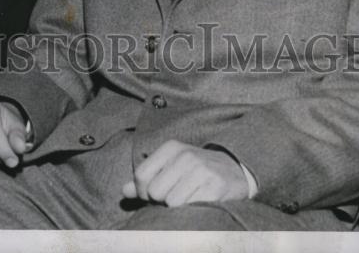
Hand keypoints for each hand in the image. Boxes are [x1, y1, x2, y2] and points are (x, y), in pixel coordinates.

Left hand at [123, 141, 249, 206]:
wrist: (235, 171)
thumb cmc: (195, 172)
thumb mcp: (170, 168)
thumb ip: (146, 179)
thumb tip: (124, 191)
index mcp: (171, 148)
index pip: (141, 176)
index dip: (143, 193)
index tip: (154, 196)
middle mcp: (185, 155)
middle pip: (155, 191)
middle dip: (161, 201)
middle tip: (175, 197)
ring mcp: (201, 169)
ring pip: (171, 202)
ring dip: (178, 208)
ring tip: (188, 199)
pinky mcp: (215, 186)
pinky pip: (190, 207)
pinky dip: (192, 210)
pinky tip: (200, 203)